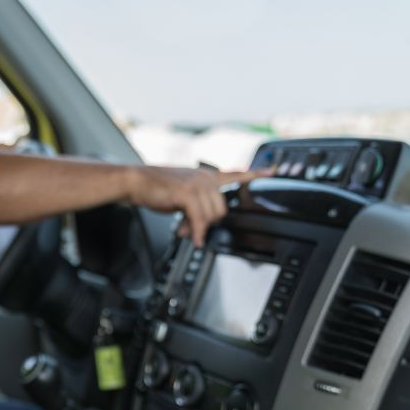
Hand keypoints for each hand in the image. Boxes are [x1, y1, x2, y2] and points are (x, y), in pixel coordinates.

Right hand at [127, 166, 265, 245]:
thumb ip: (195, 209)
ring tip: (183, 227)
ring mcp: (198, 183)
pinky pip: (200, 218)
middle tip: (189, 225)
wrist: (136, 181)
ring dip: (198, 226)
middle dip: (208, 221)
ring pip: (213, 215)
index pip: (236, 173)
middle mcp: (205, 177)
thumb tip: (197, 228)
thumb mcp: (180, 197)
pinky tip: (191, 237)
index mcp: (206, 176)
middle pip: (223, 208)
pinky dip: (196, 231)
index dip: (256, 174)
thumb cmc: (155, 188)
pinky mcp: (187, 192)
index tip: (273, 173)